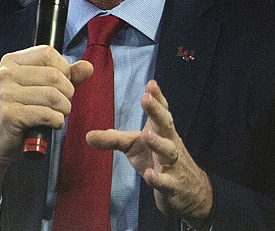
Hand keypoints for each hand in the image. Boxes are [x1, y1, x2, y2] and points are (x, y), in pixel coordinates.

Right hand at [0, 45, 92, 202]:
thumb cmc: (17, 116)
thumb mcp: (39, 90)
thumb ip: (65, 77)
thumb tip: (87, 67)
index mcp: (11, 62)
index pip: (48, 53)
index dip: (63, 70)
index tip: (62, 85)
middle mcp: (5, 74)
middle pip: (54, 75)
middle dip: (67, 94)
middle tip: (62, 105)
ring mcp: (5, 94)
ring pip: (53, 96)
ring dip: (63, 109)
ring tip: (57, 115)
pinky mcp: (9, 115)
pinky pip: (46, 114)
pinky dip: (56, 121)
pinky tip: (50, 125)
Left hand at [87, 80, 213, 227]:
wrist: (186, 190)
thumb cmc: (155, 159)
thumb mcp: (133, 146)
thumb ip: (113, 139)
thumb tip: (88, 135)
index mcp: (161, 130)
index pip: (161, 111)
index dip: (157, 98)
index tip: (151, 84)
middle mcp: (169, 142)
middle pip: (166, 124)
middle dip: (157, 111)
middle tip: (146, 98)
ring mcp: (172, 163)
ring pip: (168, 150)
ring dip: (158, 142)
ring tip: (146, 135)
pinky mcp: (172, 184)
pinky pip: (166, 181)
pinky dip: (158, 178)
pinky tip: (150, 174)